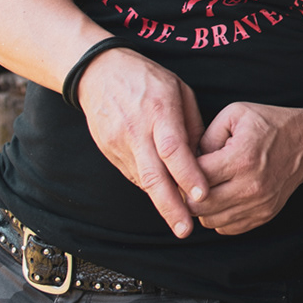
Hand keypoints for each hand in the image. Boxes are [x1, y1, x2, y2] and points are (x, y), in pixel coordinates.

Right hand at [75, 47, 210, 238]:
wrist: (98, 73)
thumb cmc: (146, 77)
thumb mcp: (179, 90)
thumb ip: (192, 124)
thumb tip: (204, 155)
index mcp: (158, 112)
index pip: (173, 149)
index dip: (188, 174)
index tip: (202, 195)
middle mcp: (137, 132)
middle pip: (153, 176)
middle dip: (171, 206)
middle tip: (186, 229)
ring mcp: (120, 144)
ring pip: (142, 181)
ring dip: (161, 203)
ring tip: (181, 222)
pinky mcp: (109, 152)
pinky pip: (133, 175)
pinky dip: (150, 188)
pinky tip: (164, 199)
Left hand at [193, 104, 302, 234]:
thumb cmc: (270, 124)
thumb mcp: (235, 114)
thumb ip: (206, 136)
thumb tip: (189, 161)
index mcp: (242, 158)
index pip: (195, 179)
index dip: (182, 173)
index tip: (184, 165)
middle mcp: (251, 186)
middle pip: (198, 206)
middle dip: (187, 194)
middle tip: (190, 181)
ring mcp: (259, 204)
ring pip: (210, 221)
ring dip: (202, 207)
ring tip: (207, 189)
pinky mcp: (264, 215)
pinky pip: (227, 228)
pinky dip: (219, 216)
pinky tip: (222, 198)